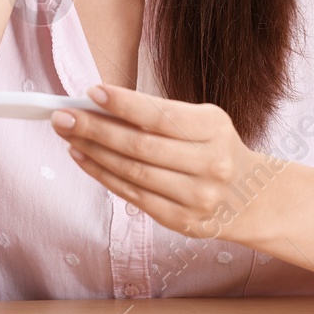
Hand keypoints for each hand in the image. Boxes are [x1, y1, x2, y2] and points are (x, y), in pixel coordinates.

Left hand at [51, 84, 279, 242]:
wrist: (252, 197)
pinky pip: (133, 196)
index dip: (124, 104)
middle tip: (62, 115)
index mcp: (214, 130)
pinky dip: (103, 175)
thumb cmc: (214, 148)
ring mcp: (197, 198)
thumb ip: (157, 115)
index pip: (161, 116)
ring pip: (132, 173)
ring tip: (67, 134)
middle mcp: (209, 165)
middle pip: (140, 146)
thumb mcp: (202, 122)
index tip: (91, 91)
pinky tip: (82, 157)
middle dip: (94, 128)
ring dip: (92, 151)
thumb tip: (98, 104)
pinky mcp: (182, 222)